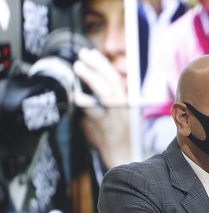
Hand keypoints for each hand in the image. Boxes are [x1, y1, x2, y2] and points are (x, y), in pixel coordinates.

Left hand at [73, 48, 130, 168]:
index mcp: (125, 103)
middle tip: (82, 54)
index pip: (116, 79)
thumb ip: (101, 103)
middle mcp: (124, 108)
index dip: (103, 65)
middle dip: (98, 65)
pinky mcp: (108, 129)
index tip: (91, 53)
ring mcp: (116, 118)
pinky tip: (77, 97)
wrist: (122, 159)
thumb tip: (82, 90)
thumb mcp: (113, 117)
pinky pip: (96, 114)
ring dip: (93, 78)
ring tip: (78, 67)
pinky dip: (87, 104)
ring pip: (107, 93)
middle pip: (113, 81)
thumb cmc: (115, 139)